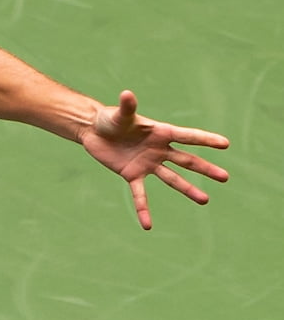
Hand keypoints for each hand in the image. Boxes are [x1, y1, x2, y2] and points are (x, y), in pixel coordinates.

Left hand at [81, 90, 229, 229]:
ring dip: (187, 189)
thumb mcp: (119, 113)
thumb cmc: (110, 119)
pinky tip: (147, 225)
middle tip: (224, 177)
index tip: (225, 144)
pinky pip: (140, 194)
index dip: (205, 139)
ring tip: (205, 200)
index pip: (187, 136)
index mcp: (160, 132)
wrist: (94, 131)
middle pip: (186, 160)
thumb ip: (127, 107)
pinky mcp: (132, 174)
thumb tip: (126, 94)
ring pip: (172, 179)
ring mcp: (147, 164)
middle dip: (205, 169)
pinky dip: (143, 209)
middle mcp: (158, 150)